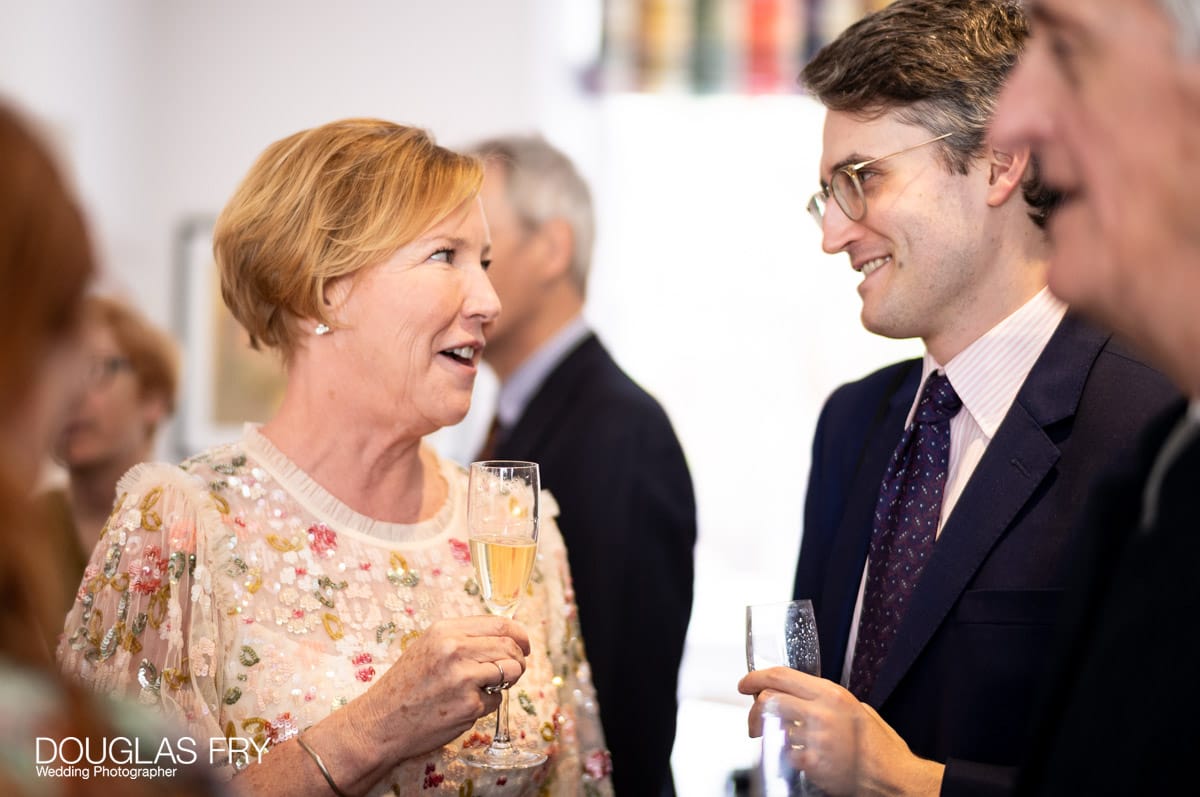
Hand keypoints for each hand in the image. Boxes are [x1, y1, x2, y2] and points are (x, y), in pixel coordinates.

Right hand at [356, 615, 531, 762]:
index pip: (500, 624)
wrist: (380, 723)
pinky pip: (497, 700)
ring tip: (487, 687)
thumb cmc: (406, 685)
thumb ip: (463, 638)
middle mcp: (455, 650)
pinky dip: (487, 704)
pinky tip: (464, 706)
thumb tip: (506, 635)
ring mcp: (463, 679)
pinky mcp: (469, 706)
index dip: (519, 634)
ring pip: (512, 671)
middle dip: (518, 660)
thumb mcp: (429, 647)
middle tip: (512, 670)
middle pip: (510, 647)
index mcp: (445, 631)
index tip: (524, 644)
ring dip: (508, 681)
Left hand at [738, 667, 942, 796]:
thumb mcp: (855, 707)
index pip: (781, 675)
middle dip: (753, 710)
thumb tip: (798, 695)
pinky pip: (784, 754)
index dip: (756, 677)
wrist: (891, 775)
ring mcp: (815, 738)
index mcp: (831, 693)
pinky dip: (784, 755)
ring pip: (773, 728)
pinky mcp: (812, 763)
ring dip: (767, 735)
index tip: (745, 683)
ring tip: (773, 740)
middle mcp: (821, 712)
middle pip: (769, 700)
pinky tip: (793, 757)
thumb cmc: (876, 743)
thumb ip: (825, 699)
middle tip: (753, 720)